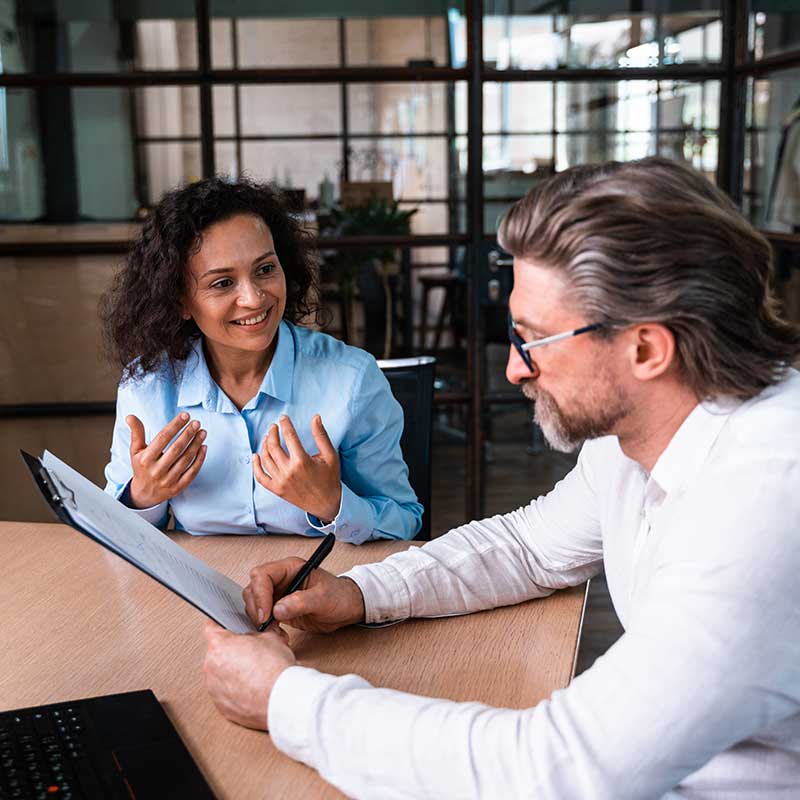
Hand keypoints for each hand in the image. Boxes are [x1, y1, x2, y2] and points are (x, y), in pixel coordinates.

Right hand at [126, 413, 206, 508]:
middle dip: (188, 434)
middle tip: (196, 423)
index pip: (162, 438)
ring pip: (186, 459)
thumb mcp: (135, 451)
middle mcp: (157, 470)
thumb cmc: (141, 468)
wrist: (143, 494)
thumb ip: (136, 433)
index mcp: (145, 459)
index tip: (185, 415)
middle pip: (176, 448)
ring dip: (196, 444)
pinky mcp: (178, 487)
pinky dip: (200, 459)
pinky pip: (192, 472)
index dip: (175, 425)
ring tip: (202, 432)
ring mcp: (168, 480)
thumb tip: (130, 417)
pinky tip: (204, 447)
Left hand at [203, 622, 294, 730]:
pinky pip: (226, 693)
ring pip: (221, 674)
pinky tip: (253, 687)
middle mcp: (212, 668)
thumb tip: (255, 635)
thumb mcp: (270, 637)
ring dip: (233, 672)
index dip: (222, 625)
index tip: (226, 627)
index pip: (212, 627)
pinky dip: (236, 690)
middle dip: (233, 651)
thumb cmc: (275, 670)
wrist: (282, 698)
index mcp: (219, 646)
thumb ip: (255, 634)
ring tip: (254, 672)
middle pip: (218, 652)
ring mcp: (215, 689)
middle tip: (251, 652)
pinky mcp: (222, 706)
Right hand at [243, 558, 364, 633]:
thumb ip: (301, 602)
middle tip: (269, 626)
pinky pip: (262, 616)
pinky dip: (266, 627)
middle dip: (258, 609)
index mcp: (290, 568)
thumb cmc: (339, 596)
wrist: (346, 608)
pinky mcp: (278, 608)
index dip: (260, 594)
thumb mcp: (324, 598)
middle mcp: (281, 579)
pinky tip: (279, 634)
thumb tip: (278, 609)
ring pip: (254, 603)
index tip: (266, 614)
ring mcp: (278, 593)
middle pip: (253, 589)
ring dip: (260, 620)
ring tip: (277, 632)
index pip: (262, 575)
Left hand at [253, 414, 340, 521]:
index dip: (285, 424)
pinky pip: (261, 477)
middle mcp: (289, 471)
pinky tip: (256, 455)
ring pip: (266, 459)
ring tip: (267, 438)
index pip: (289, 436)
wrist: (326, 503)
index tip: (283, 418)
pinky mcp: (277, 490)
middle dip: (272, 433)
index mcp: (302, 461)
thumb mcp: (330, 456)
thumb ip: (321, 436)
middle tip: (274, 427)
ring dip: (264, 445)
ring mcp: (281, 481)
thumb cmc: (329, 478)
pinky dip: (256, 466)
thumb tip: (316, 417)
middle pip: (274, 446)